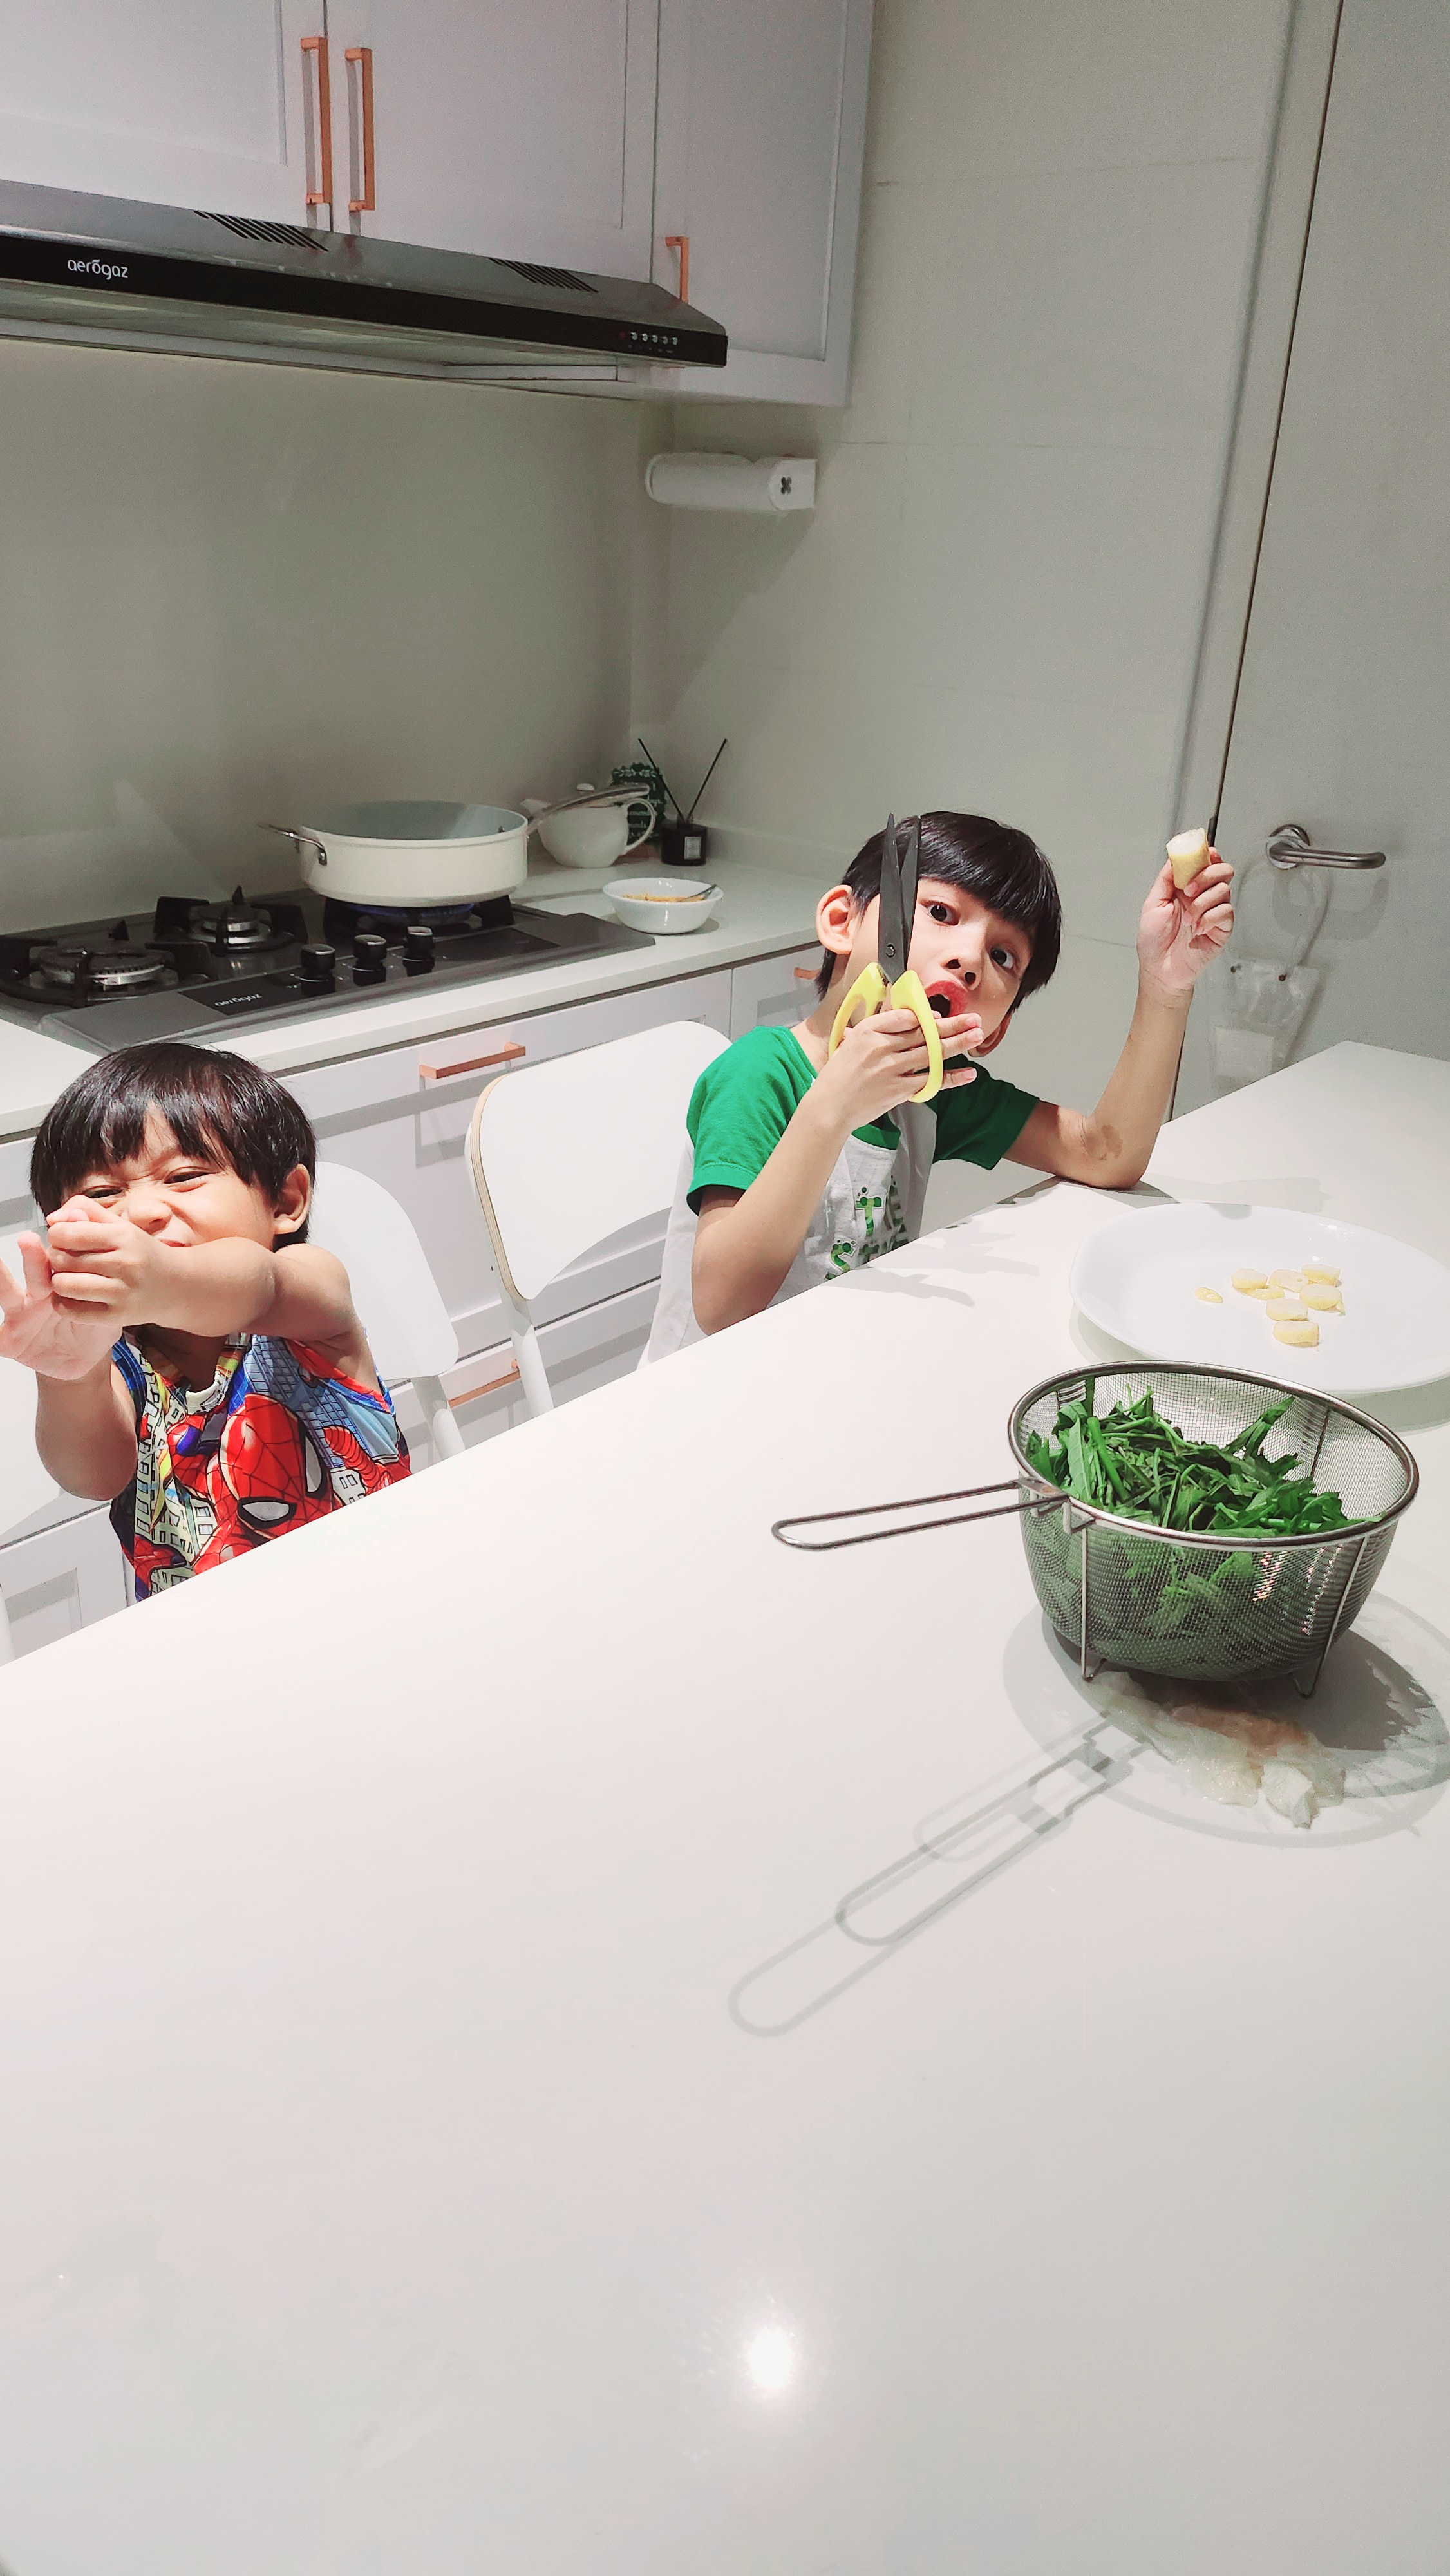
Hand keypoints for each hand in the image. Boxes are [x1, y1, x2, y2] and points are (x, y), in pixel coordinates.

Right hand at [0, 1231, 122, 1380]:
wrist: (84, 1361)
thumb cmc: (92, 1327)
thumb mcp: (104, 1305)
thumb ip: (101, 1278)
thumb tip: (102, 1242)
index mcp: (59, 1281)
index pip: (59, 1258)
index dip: (62, 1245)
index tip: (66, 1226)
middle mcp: (36, 1293)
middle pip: (34, 1271)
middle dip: (32, 1256)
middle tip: (29, 1240)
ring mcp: (21, 1316)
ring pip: (7, 1295)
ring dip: (1, 1279)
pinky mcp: (11, 1341)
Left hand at [40, 1196, 171, 1324]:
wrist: (178, 1287)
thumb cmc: (141, 1252)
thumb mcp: (120, 1225)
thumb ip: (85, 1210)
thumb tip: (52, 1219)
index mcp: (124, 1236)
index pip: (67, 1233)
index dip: (56, 1236)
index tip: (64, 1239)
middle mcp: (124, 1264)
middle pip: (63, 1259)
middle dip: (56, 1258)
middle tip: (66, 1260)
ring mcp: (122, 1293)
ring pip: (64, 1285)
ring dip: (58, 1281)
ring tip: (68, 1277)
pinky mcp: (117, 1317)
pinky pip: (72, 1311)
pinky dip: (62, 1303)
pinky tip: (71, 1296)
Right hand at [817, 1002, 983, 1127]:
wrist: (829, 1109)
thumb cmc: (837, 1078)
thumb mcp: (849, 1044)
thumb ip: (875, 1030)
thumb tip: (906, 1020)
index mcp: (867, 1030)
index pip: (905, 1016)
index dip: (926, 1016)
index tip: (939, 1016)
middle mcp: (881, 1046)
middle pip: (924, 1031)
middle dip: (953, 1024)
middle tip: (974, 1019)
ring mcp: (892, 1068)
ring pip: (932, 1052)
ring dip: (958, 1043)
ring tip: (976, 1035)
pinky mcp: (899, 1090)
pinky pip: (930, 1080)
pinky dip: (951, 1077)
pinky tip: (968, 1073)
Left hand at [1137, 854, 1234, 998]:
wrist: (1160, 969)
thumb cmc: (1153, 941)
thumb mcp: (1152, 904)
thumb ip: (1166, 879)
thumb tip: (1175, 858)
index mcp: (1186, 888)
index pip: (1205, 863)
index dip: (1208, 854)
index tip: (1205, 853)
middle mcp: (1203, 896)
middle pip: (1222, 871)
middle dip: (1207, 876)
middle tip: (1189, 891)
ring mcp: (1214, 911)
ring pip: (1223, 890)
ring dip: (1203, 903)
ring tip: (1188, 920)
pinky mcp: (1222, 928)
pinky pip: (1226, 912)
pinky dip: (1210, 918)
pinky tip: (1198, 929)